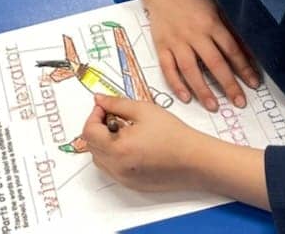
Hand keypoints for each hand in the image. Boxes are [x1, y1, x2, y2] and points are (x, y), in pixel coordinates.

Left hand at [81, 94, 203, 192]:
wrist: (195, 160)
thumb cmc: (174, 135)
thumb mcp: (143, 110)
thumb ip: (116, 103)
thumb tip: (99, 100)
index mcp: (118, 149)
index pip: (89, 132)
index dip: (94, 115)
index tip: (104, 107)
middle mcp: (118, 168)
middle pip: (91, 146)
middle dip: (97, 128)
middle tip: (113, 116)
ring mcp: (124, 179)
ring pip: (99, 159)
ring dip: (103, 143)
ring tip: (123, 130)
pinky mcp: (132, 185)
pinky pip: (112, 169)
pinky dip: (113, 155)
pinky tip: (130, 144)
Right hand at [138, 0, 258, 109]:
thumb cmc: (193, 1)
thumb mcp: (217, 10)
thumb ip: (231, 31)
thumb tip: (248, 54)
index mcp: (211, 23)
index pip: (231, 50)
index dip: (244, 68)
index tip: (254, 84)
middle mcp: (194, 34)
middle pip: (213, 63)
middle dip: (228, 85)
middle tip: (239, 102)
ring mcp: (176, 41)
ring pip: (190, 69)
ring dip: (202, 90)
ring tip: (214, 107)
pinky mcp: (161, 46)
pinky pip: (167, 68)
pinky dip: (175, 84)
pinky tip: (186, 97)